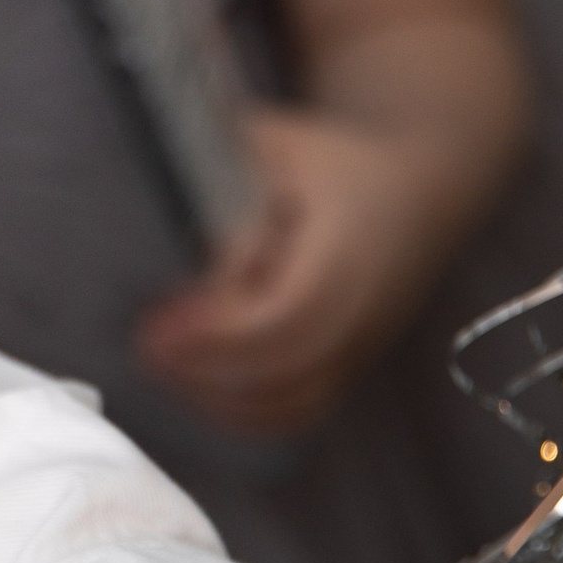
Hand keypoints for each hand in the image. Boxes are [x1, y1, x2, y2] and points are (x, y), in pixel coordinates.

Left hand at [136, 105, 460, 434]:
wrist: (415, 180)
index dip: (218, 336)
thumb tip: (196, 275)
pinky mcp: (353, 363)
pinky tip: (198, 380)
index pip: (286, 318)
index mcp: (347, 251)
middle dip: (206, 373)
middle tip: (147, 349)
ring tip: (164, 365)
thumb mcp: (275, 152)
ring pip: (292, 406)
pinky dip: (244, 409)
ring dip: (220, 400)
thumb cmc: (332, 160)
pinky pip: (300, 408)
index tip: (157, 329)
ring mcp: (363, 345)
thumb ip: (233, 206)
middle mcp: (364, 311)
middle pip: (287, 377)